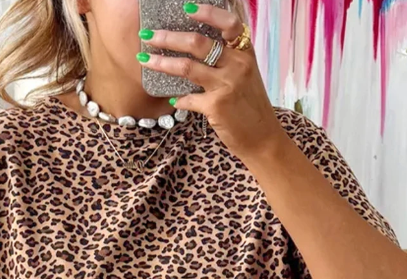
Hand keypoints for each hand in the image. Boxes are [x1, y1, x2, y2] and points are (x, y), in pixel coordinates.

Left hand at [138, 2, 285, 163]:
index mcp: (245, 53)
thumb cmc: (251, 107)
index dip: (207, 13)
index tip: (186, 7)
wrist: (263, 138)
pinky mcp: (216, 106)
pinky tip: (173, 100)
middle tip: (148, 35)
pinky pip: (188, 98)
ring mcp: (227, 84)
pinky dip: (179, 99)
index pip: (228, 23)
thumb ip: (229, 58)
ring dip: (161, 62)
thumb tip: (197, 47)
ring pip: (186, 66)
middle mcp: (237, 64)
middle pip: (198, 43)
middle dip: (168, 37)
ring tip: (143, 59)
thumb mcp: (246, 75)